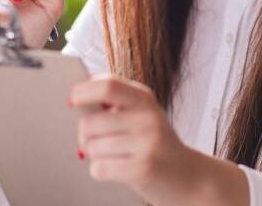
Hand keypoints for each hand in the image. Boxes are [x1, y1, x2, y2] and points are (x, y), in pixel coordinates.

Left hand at [68, 75, 202, 205]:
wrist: (188, 176)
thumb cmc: (156, 144)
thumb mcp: (141, 115)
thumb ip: (113, 104)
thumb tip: (76, 100)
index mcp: (144, 98)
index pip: (108, 85)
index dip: (84, 91)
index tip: (72, 100)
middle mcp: (148, 117)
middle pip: (91, 122)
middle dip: (84, 135)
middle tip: (95, 140)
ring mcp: (147, 142)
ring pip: (93, 147)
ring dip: (96, 155)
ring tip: (116, 155)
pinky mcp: (143, 168)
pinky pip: (99, 168)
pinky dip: (101, 170)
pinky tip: (118, 169)